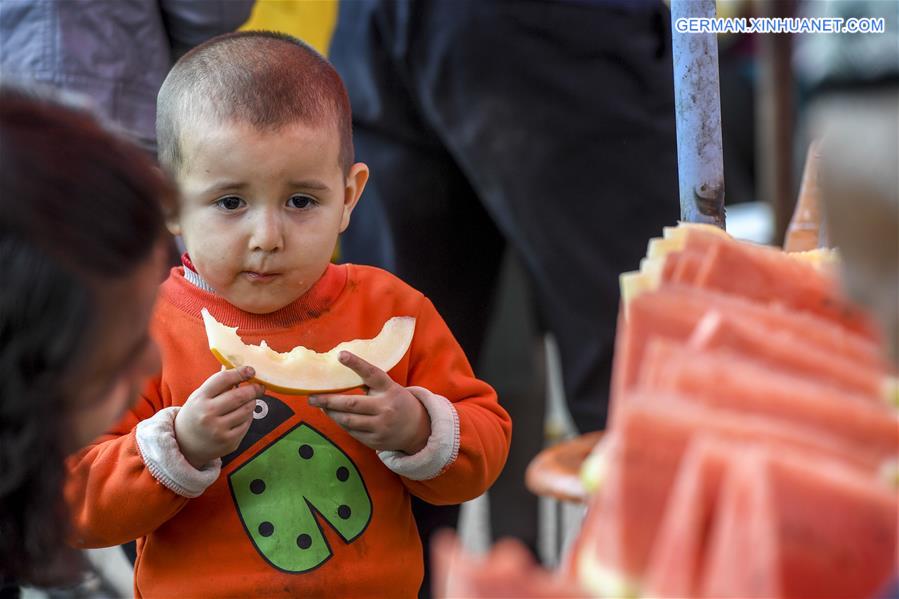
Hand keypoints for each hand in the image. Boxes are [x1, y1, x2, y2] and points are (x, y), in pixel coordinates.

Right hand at [174, 366, 262, 468]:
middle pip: (239, 396)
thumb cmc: (196, 414)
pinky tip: (242, 415)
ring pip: (247, 410)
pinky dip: (248, 417)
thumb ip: (218, 384)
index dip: (240, 372)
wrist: (185, 445)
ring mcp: (219, 430)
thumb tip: (240, 368)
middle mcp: (208, 414)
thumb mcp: (200, 396)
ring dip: (251, 403)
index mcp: (200, 398)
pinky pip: (247, 424)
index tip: (250, 370)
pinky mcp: (229, 442)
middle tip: (259, 387)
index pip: (223, 379)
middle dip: (254, 389)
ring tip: (248, 401)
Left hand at [308, 351, 429, 453]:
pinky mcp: (376, 441)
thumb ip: (369, 382)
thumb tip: (338, 370)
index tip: (341, 355)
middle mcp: (386, 407)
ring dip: (331, 413)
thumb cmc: (395, 402)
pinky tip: (335, 417)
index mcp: (389, 389)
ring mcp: (381, 426)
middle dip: (328, 401)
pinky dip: (341, 423)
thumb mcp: (388, 388)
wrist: (417, 429)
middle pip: (351, 404)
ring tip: (320, 406)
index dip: (356, 364)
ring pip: (348, 420)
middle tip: (311, 397)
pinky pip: (352, 432)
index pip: (372, 374)